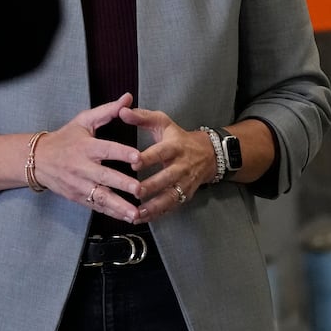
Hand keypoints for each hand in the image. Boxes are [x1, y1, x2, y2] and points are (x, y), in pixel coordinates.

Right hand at [33, 93, 143, 223]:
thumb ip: (108, 111)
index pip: (106, 149)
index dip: (122, 153)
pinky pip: (97, 207)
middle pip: (104, 177)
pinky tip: (127, 218)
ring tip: (135, 213)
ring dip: (119, 206)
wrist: (38, 160)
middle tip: (140, 189)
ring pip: (100, 197)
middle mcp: (82, 167)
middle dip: (122, 184)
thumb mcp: (84, 121)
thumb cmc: (65, 138)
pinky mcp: (78, 197)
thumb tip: (129, 98)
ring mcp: (79, 185)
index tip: (138, 158)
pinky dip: (112, 213)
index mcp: (86, 146)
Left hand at [119, 105, 213, 220]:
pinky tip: (141, 219)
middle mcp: (181, 166)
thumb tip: (122, 110)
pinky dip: (157, 214)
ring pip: (170, 196)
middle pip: (167, 177)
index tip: (133, 163)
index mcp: (175, 146)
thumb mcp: (163, 123)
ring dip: (154, 206)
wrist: (209, 154)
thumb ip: (142, 117)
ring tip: (137, 213)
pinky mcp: (185, 195)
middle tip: (134, 191)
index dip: (148, 158)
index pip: (161, 152)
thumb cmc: (178, 138)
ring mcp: (185, 183)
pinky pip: (171, 207)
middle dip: (151, 186)